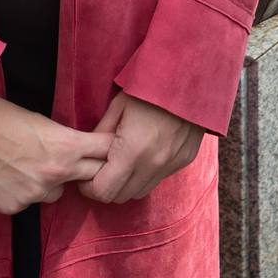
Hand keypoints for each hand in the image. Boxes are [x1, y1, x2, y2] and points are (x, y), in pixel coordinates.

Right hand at [0, 92, 113, 214]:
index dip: (110, 149)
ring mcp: (35, 194)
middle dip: (87, 170)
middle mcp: (57, 173)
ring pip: (56, 194)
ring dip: (49, 184)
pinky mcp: (14, 207)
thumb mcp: (39, 120)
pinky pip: (28, 203)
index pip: (107, 151)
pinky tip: (3, 176)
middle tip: (73, 162)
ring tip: (22, 166)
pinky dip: (21, 193)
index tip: (110, 149)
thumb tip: (73, 151)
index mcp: (66, 145)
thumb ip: (61, 141)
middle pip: (93, 177)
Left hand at [80, 91, 204, 203]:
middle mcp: (153, 165)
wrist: (190, 79)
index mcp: (132, 152)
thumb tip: (89, 152)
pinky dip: (147, 173)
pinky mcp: (184, 160)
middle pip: (121, 197)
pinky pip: (159, 178)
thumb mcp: (118, 106)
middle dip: (107, 187)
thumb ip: (101, 133)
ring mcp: (171, 165)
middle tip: (102, 170)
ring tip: (123, 162)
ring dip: (128, 183)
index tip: (86, 177)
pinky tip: (145, 154)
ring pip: (140, 191)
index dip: (90, 187)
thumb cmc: (150, 89)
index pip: (103, 191)